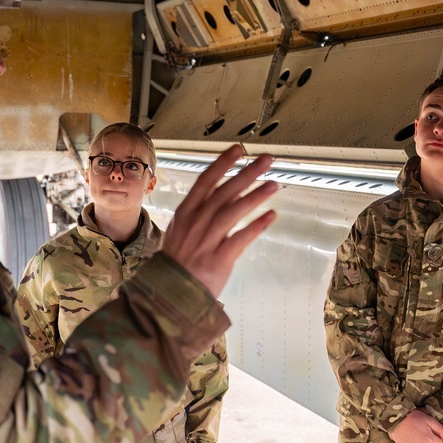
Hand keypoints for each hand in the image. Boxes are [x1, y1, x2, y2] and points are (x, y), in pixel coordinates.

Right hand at [162, 146, 276, 297]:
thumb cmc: (178, 262)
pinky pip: (240, 239)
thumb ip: (200, 212)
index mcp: (186, 213)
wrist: (169, 292)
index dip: (223, 164)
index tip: (238, 150)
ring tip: (273, 184)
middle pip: (224, 192)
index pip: (206, 181)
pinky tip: (271, 216)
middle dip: (247, 173)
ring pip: (233, 212)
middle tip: (266, 160)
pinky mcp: (219, 259)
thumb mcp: (181, 230)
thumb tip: (224, 194)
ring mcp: (207, 240)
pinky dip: (256, 226)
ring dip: (255, 196)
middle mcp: (196, 223)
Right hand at [388, 410, 442, 442]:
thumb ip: (442, 431)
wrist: (396, 419)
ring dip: (421, 442)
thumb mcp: (430, 420)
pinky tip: (409, 437)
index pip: (439, 442)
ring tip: (414, 432)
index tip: (428, 428)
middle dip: (429, 439)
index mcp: (430, 441)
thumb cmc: (414, 417)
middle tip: (421, 429)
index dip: (435, 434)